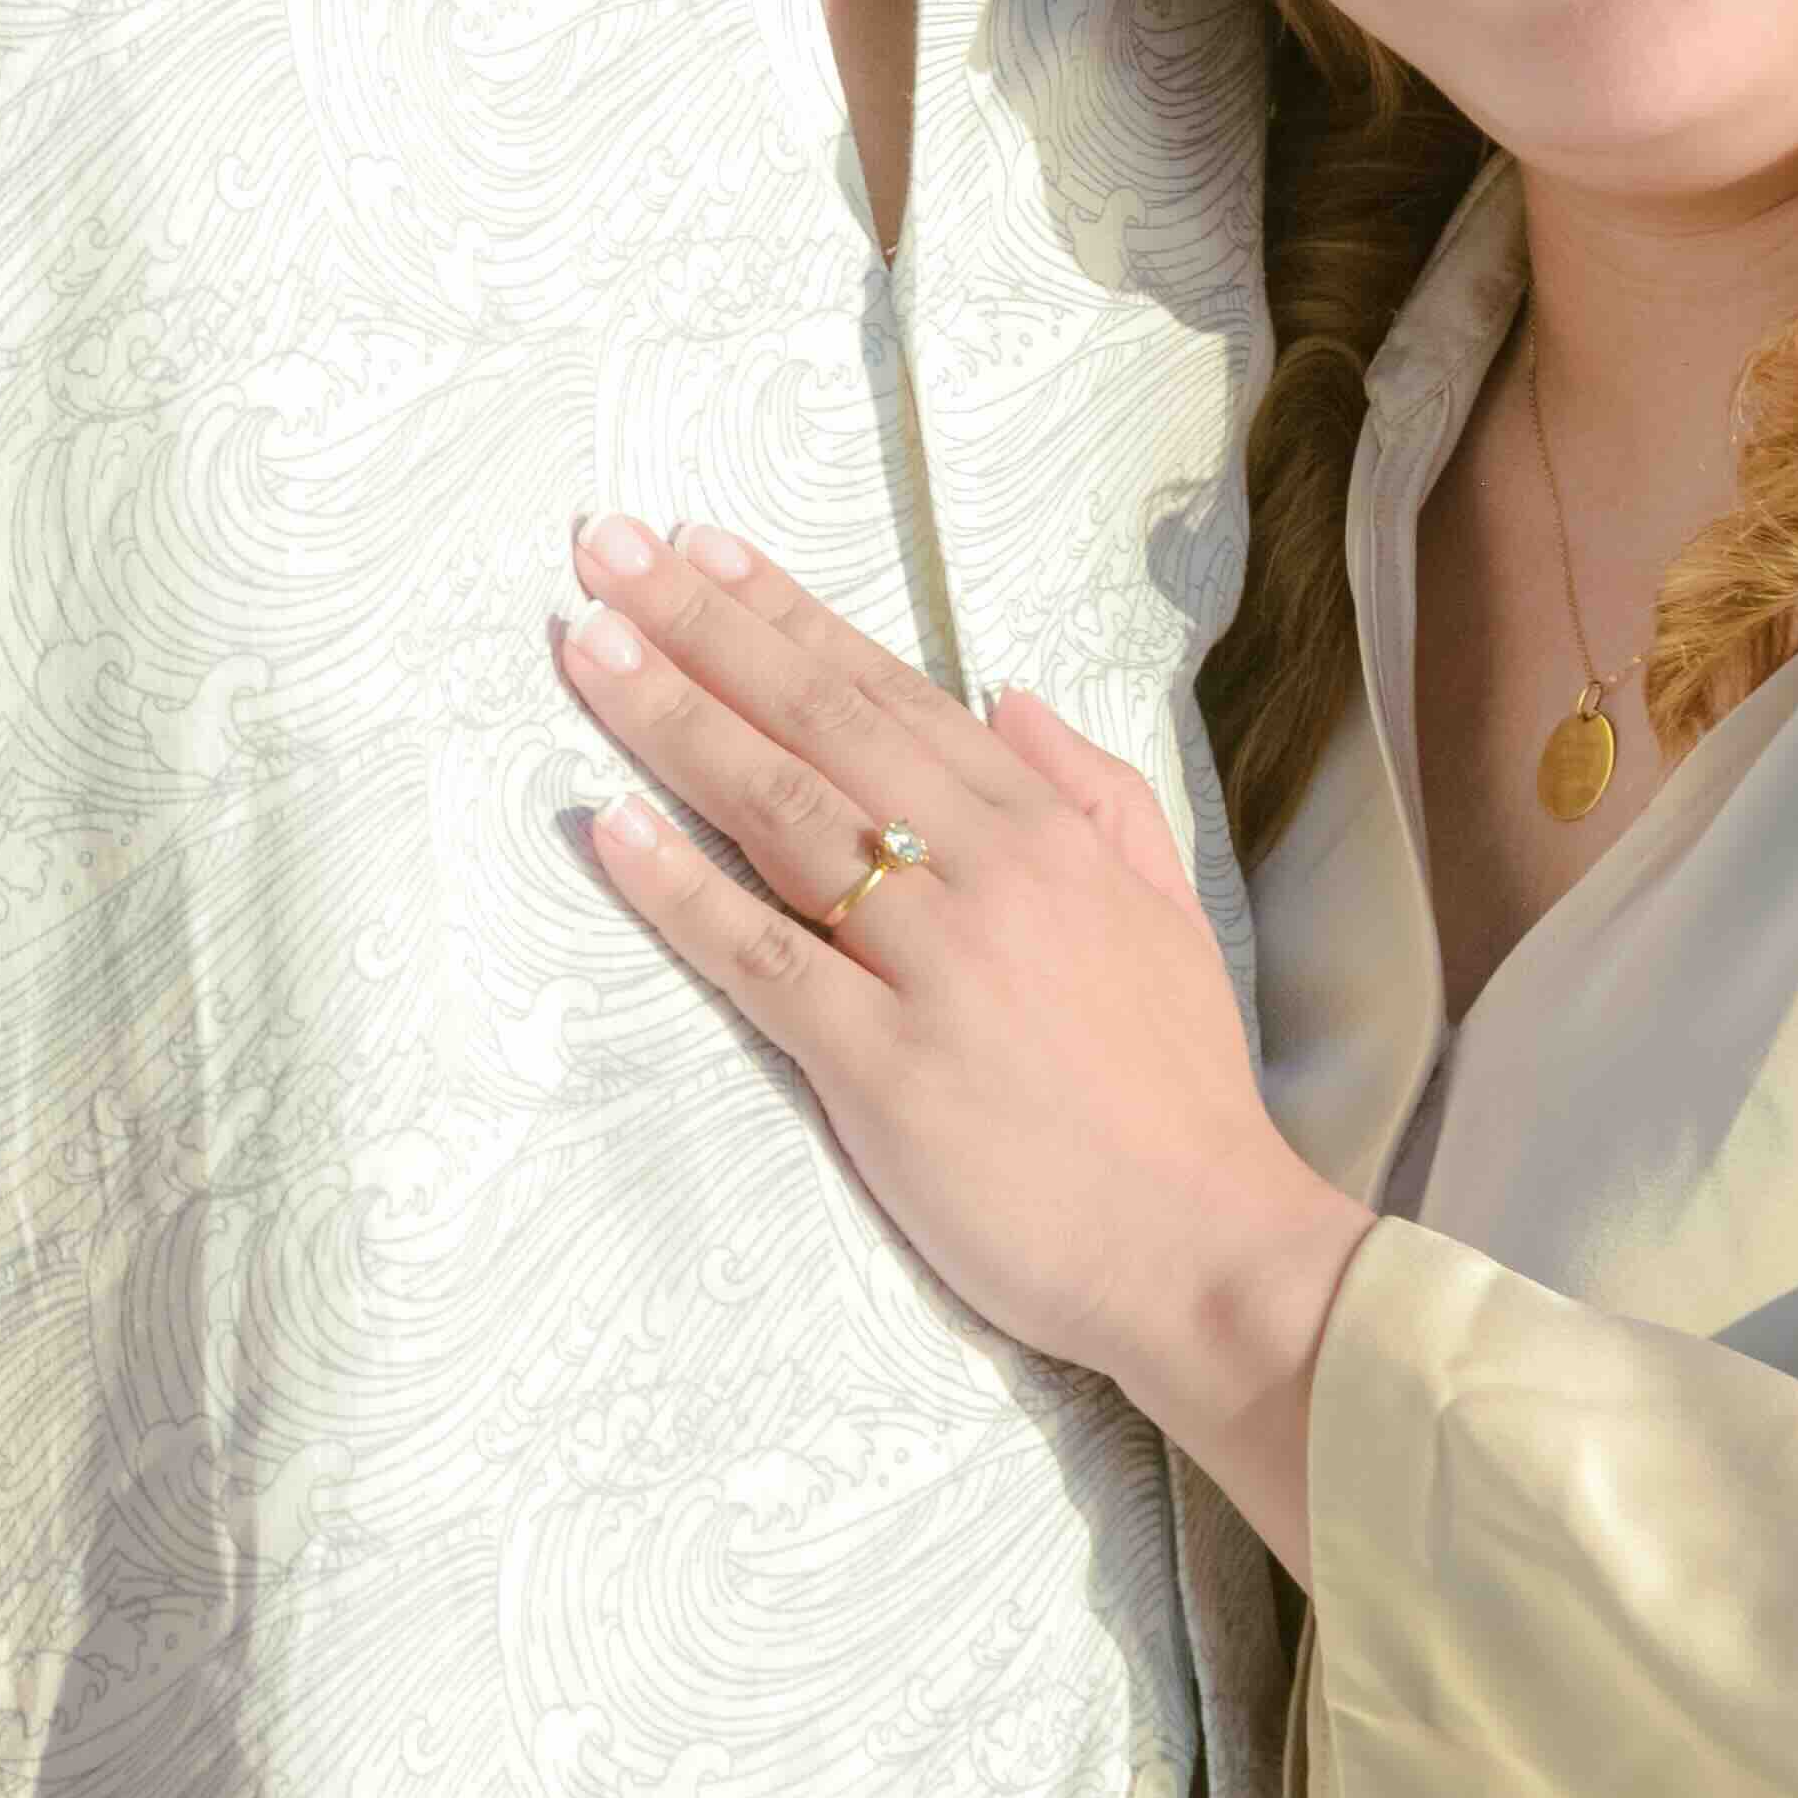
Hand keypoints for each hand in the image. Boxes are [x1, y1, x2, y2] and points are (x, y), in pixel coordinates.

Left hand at [560, 520, 1364, 1559]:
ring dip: (674, 722)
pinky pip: (763, 960)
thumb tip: (1008, 696)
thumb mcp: (1167, 911)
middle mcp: (986, 877)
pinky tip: (610, 828)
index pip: (890, 697)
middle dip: (702, 630)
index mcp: (1048, 834)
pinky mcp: (883, 1069)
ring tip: (587, 645)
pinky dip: (680, 892)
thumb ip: (1095, 792)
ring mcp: (931, 968)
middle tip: (604, 548)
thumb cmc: (1181, 1094)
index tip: (700, 551)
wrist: (1210, 1249)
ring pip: (780, 816)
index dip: (786, 618)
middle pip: (818, 727)